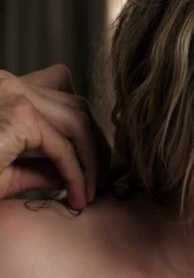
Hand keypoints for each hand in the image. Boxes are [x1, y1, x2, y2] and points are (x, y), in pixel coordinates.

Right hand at [0, 65, 109, 208]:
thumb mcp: (5, 170)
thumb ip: (40, 167)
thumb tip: (75, 174)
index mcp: (4, 88)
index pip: (63, 92)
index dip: (84, 129)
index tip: (90, 162)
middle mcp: (8, 82)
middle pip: (76, 106)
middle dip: (95, 145)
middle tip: (100, 180)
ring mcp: (12, 94)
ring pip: (79, 120)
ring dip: (92, 160)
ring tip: (92, 191)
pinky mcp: (17, 115)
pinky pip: (63, 145)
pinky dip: (76, 172)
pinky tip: (77, 195)